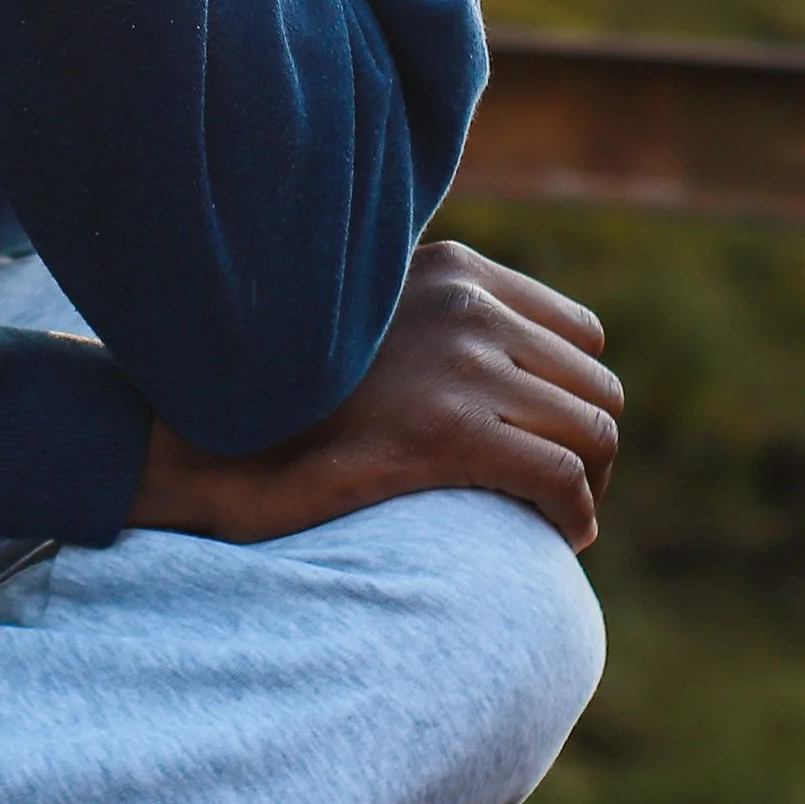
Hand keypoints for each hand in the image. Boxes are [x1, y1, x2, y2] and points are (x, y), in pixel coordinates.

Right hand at [127, 240, 620, 553]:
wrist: (208, 433)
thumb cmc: (291, 398)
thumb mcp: (374, 328)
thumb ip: (438, 325)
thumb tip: (510, 360)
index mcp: (451, 267)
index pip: (579, 331)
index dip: (569, 397)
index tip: (544, 441)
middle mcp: (465, 301)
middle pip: (596, 384)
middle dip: (585, 446)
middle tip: (552, 492)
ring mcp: (458, 362)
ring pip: (594, 430)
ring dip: (585, 484)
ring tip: (554, 517)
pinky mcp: (446, 430)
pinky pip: (562, 477)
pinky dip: (573, 516)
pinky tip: (552, 536)